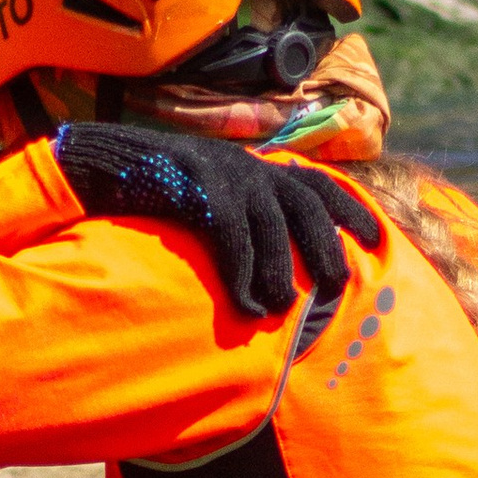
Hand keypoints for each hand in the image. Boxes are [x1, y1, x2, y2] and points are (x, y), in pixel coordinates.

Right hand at [47, 124, 382, 322]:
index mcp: (255, 168)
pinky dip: (242, 278)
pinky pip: (231, 239)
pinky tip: (246, 309)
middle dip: (324, 246)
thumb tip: (269, 263)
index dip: (350, 210)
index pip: (316, 185)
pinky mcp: (197, 189)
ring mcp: (221, 174)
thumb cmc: (154, 194)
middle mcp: (246, 166)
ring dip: (279, 272)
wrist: (101, 165)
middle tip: (336, 285)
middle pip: (304, 205)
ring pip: (269, 227)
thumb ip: (242, 220)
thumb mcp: (208, 201)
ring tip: (280, 311)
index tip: (377, 239)